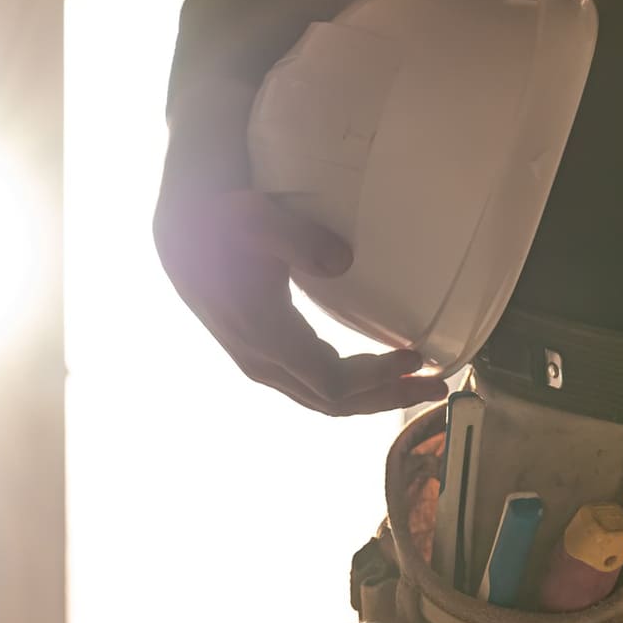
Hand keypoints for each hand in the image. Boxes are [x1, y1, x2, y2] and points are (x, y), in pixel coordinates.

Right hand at [154, 81, 448, 417]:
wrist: (183, 234)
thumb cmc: (224, 223)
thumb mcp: (259, 220)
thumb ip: (300, 240)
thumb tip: (344, 261)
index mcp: (265, 336)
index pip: (331, 381)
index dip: (378, 378)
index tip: (416, 355)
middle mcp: (263, 361)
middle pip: (333, 402)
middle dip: (388, 396)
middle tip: (438, 385)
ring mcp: (261, 364)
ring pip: (323, 400)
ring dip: (373, 395)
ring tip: (418, 382)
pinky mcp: (264, 357)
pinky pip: (313, 386)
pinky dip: (351, 387)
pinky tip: (378, 372)